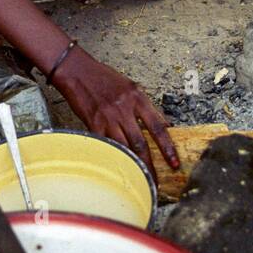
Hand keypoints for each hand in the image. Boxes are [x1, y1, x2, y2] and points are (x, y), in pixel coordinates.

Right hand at [53, 49, 178, 170]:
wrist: (78, 71)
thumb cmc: (104, 78)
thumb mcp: (131, 87)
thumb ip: (145, 107)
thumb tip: (162, 125)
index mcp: (138, 98)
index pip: (158, 127)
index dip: (168, 148)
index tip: (174, 163)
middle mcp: (125, 108)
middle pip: (141, 143)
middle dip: (149, 165)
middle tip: (154, 181)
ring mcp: (108, 117)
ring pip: (124, 147)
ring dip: (131, 165)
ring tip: (136, 180)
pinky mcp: (93, 123)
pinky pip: (104, 144)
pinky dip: (110, 156)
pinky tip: (114, 168)